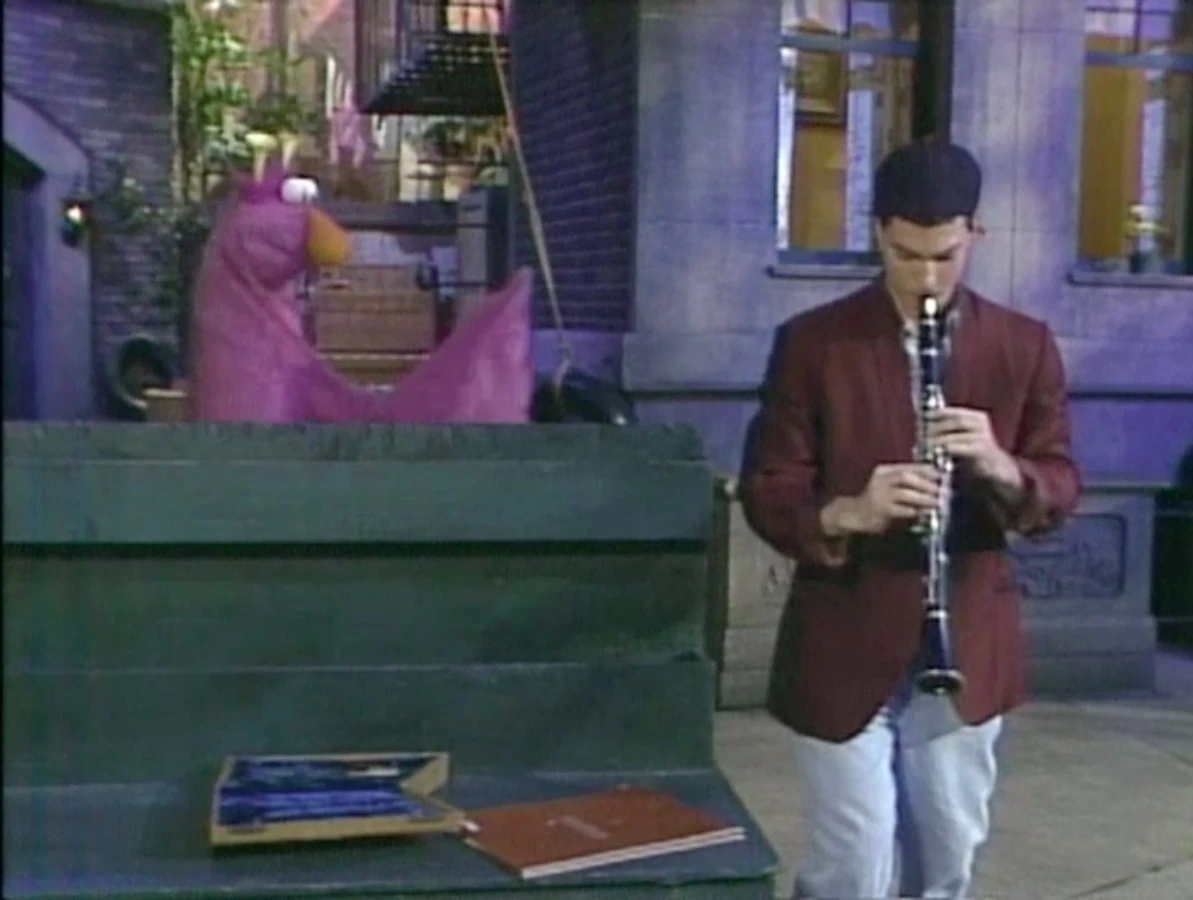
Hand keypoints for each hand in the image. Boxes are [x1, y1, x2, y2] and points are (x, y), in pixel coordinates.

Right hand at [822, 463, 944, 535]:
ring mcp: (879, 495)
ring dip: (923, 498)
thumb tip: (934, 483)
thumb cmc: (877, 501)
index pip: (909, 467)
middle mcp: (880, 480)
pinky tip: (923, 513)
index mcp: (884, 471)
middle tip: (943, 490)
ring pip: (905, 493)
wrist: (854, 515)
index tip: (942, 476)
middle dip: (927, 483)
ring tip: (937, 502)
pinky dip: (913, 510)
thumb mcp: (889, 486)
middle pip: (907, 477)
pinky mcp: (880, 510)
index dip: (927, 470)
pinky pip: (900, 509)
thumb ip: (907, 483)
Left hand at [926, 406, 1018, 485]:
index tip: (923, 417)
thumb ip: (946, 432)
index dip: (938, 413)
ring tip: (925, 446)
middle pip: (954, 421)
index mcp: (976, 418)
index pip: (954, 412)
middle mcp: (981, 425)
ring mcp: (983, 437)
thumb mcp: (960, 439)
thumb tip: (922, 430)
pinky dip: (947, 450)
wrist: (996, 470)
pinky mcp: (983, 452)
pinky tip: (937, 454)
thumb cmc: (973, 454)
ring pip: (955, 435)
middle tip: (921, 436)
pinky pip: (961, 448)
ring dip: (938, 440)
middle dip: (935, 428)